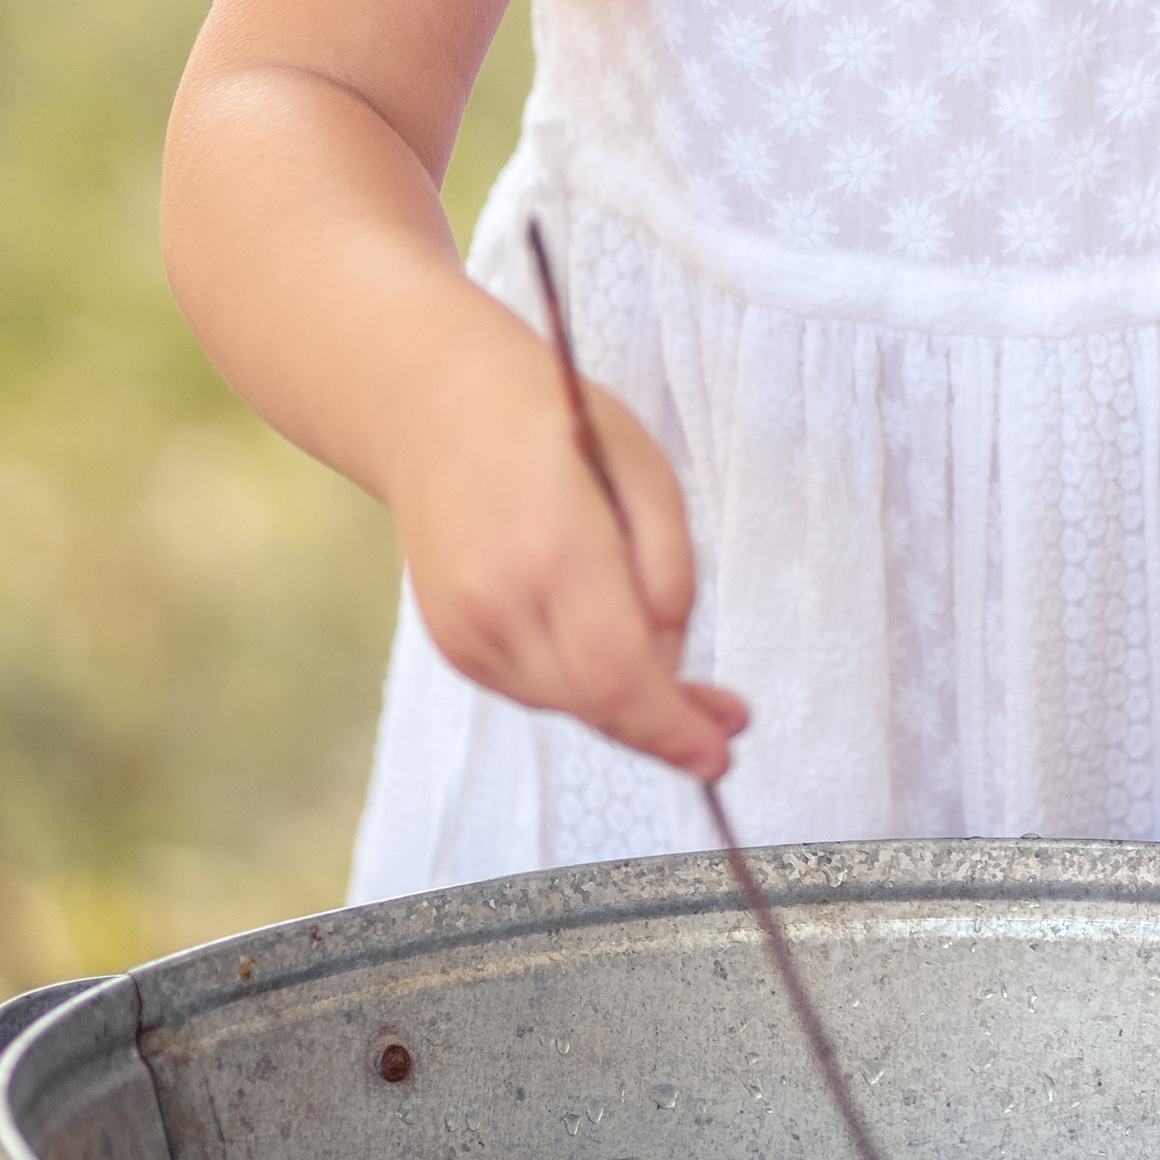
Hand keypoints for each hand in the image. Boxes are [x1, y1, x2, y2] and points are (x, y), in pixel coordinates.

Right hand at [384, 312, 747, 778]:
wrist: (434, 407)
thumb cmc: (553, 421)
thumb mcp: (643, 466)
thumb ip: (669, 562)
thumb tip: (673, 652)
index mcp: (556, 546)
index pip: (620, 673)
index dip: (674, 726)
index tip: (722, 752)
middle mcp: (499, 598)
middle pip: (596, 703)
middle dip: (667, 724)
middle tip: (725, 720)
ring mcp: (466, 627)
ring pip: (567, 704)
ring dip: (624, 700)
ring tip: (669, 665)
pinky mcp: (453, 642)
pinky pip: (532, 689)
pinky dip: (577, 682)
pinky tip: (598, 637)